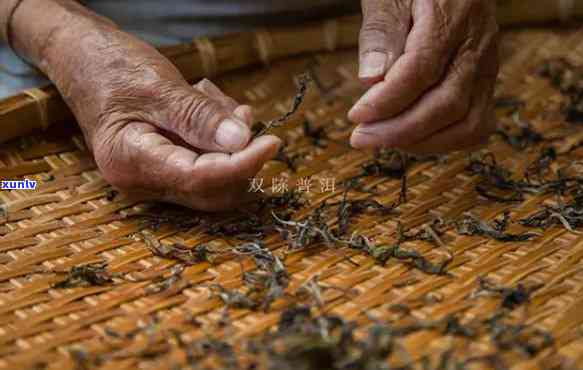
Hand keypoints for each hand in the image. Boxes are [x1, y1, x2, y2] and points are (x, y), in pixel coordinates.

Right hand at [39, 21, 279, 210]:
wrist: (82, 59)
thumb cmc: (109, 67)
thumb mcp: (157, 86)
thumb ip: (198, 117)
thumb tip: (242, 141)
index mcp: (130, 163)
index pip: (199, 179)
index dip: (241, 164)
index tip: (272, 142)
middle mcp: (141, 181)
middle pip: (211, 190)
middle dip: (238, 156)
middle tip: (242, 114)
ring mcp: (153, 177)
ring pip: (213, 178)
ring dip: (227, 141)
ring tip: (209, 96)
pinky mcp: (165, 166)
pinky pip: (205, 163)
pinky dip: (216, 136)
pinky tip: (205, 102)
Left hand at [349, 0, 498, 153]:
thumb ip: (381, 31)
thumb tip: (371, 78)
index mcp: (452, 17)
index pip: (422, 70)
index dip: (388, 100)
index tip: (356, 115)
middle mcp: (477, 47)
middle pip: (448, 104)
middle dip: (400, 130)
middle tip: (361, 137)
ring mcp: (486, 69)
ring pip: (468, 123)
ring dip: (421, 142)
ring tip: (382, 141)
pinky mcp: (484, 84)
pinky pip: (475, 126)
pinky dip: (443, 142)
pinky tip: (410, 140)